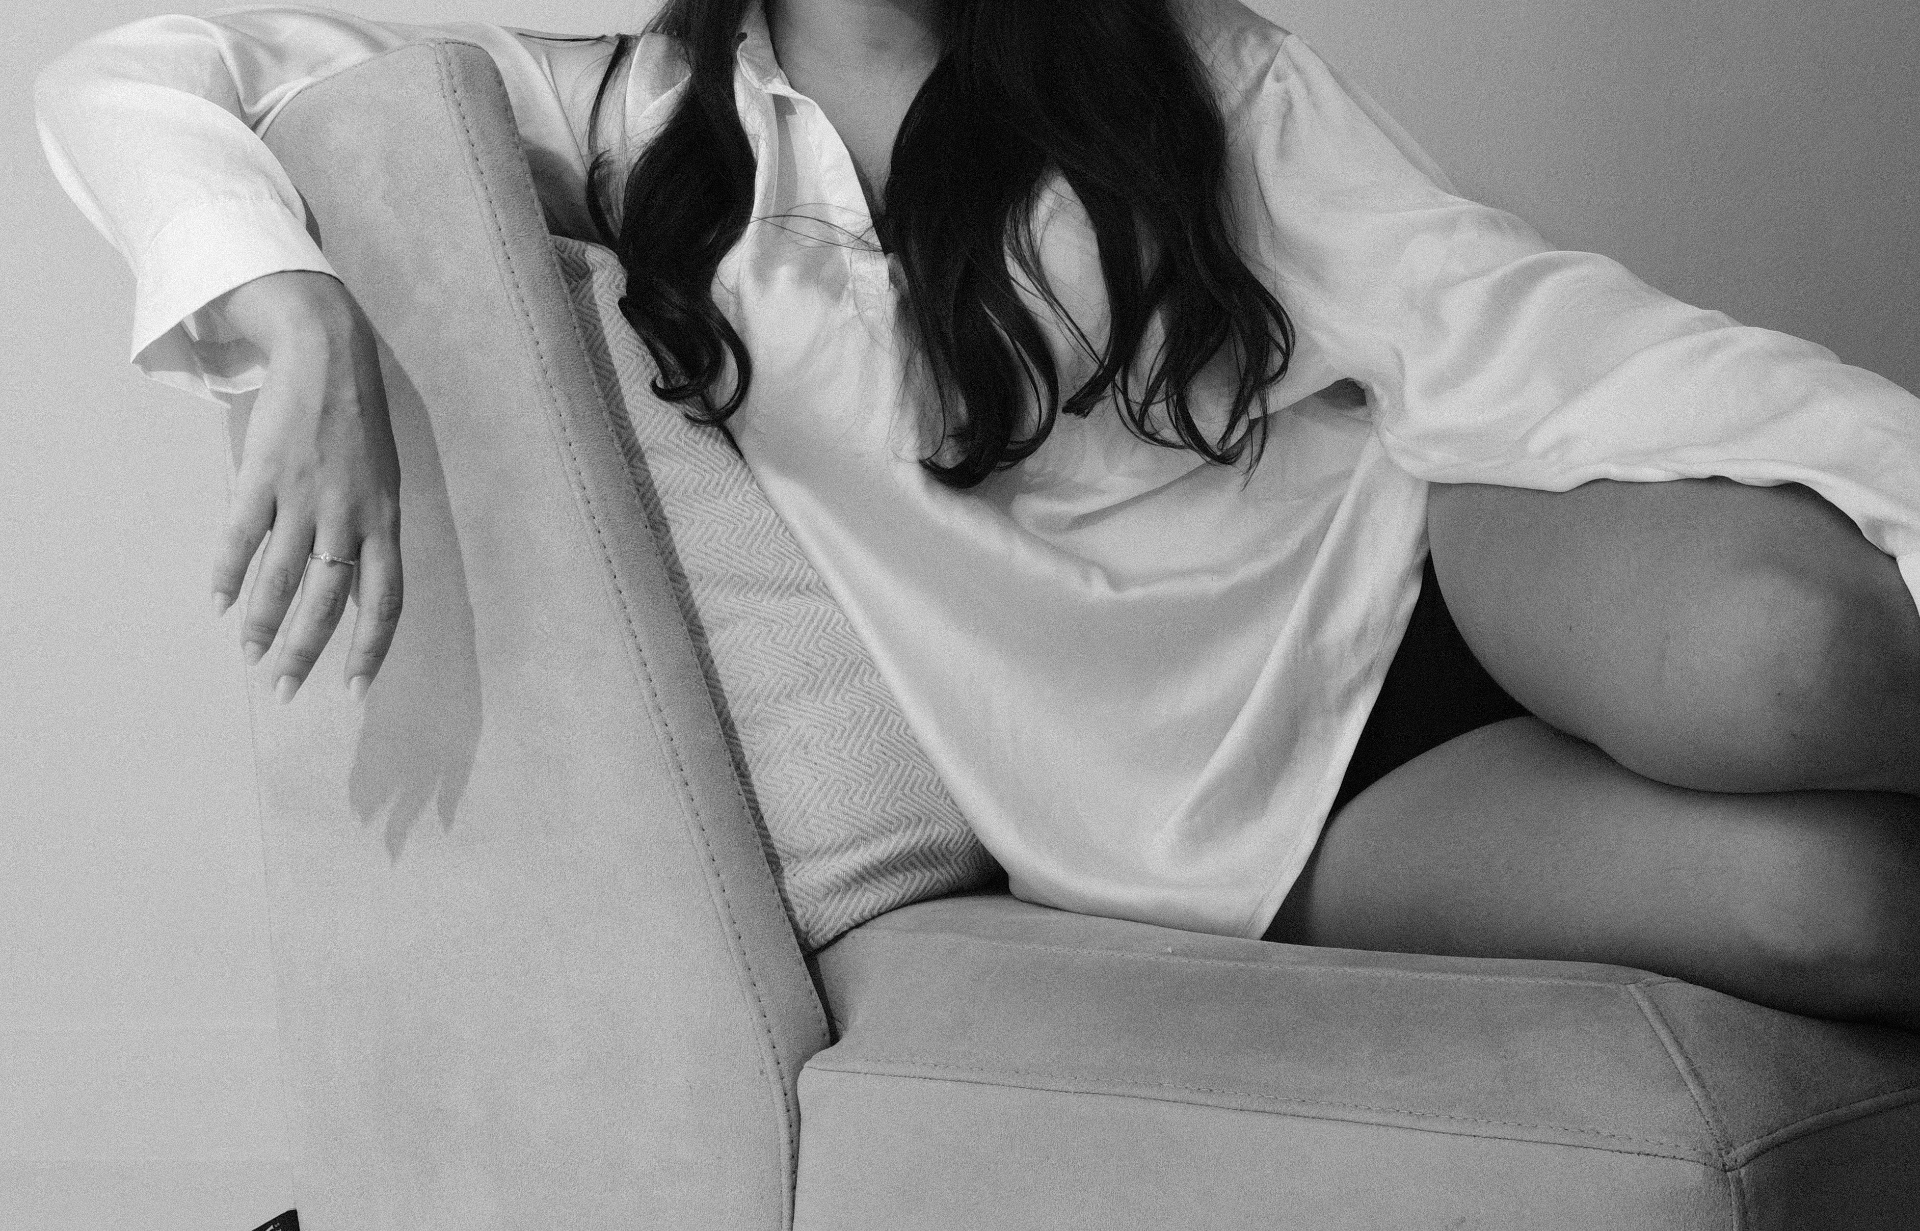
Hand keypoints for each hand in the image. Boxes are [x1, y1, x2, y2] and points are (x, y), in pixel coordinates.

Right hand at [209, 270, 401, 702]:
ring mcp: (305, 496)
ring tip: (248, 657)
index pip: (386, 602)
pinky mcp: (264, 476)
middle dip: (305, 652)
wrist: (328, 356)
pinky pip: (242, 536)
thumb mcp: (383, 486)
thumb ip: (372, 539)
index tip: (353, 691)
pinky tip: (217, 605)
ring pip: (283, 577)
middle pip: (328, 601)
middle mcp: (349, 516)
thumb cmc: (360, 428)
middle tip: (283, 689)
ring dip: (262, 623)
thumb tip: (362, 598)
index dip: (370, 649)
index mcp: (385, 521)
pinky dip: (227, 573)